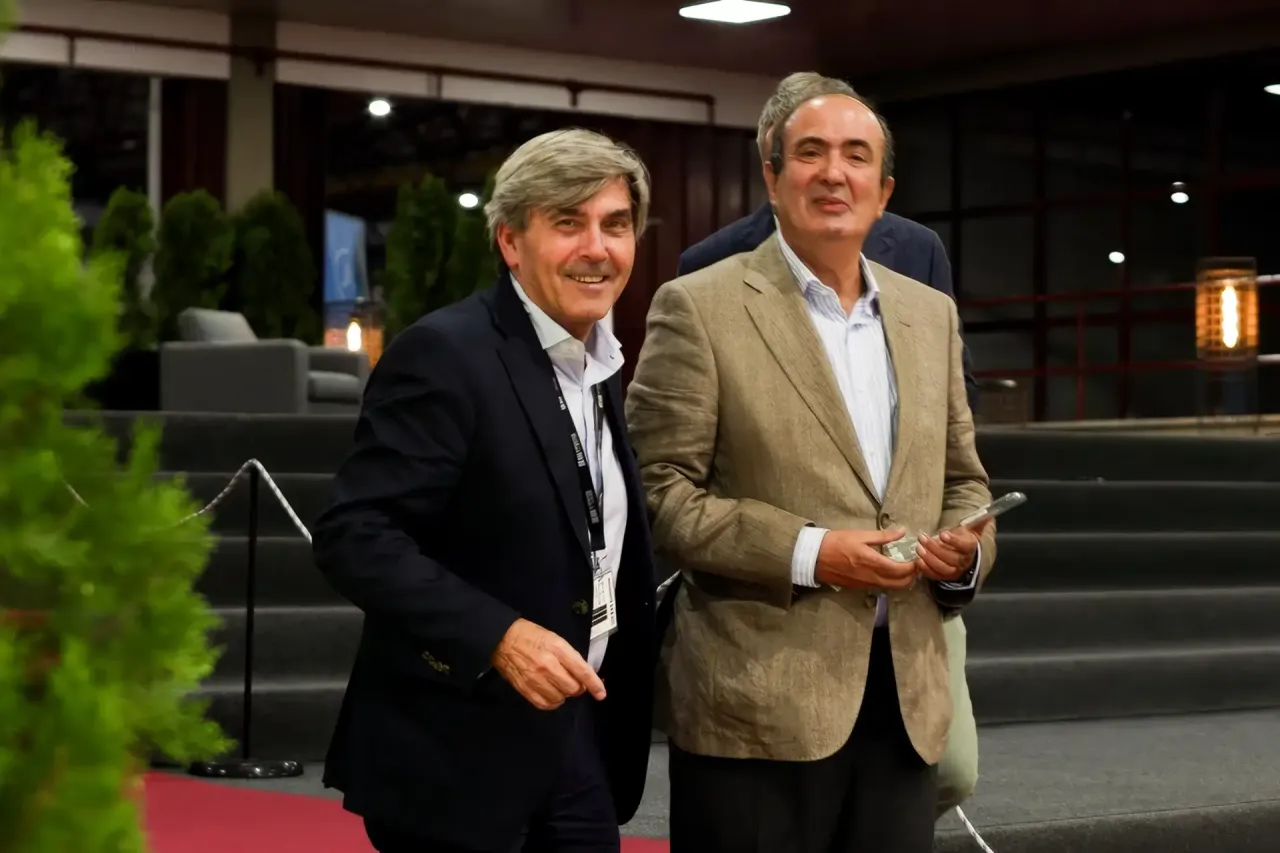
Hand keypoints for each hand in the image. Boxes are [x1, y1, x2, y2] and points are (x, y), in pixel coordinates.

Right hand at [491, 618, 605, 710]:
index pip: (581, 670)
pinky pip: (545, 704)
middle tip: (573, 682)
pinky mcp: (525, 688)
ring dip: (564, 694)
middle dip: (577, 688)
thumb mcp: (554, 638)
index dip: (594, 684)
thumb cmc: (531, 635)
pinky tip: (551, 694)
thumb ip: (569, 656)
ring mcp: (535, 678)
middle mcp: (548, 665)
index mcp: (557, 648)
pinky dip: (552, 702)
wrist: (502, 639)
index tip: (601, 694)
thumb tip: (582, 675)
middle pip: (573, 688)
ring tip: (559, 686)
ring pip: (560, 698)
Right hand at [814, 528, 917, 590]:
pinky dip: (889, 582)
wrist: (814, 557)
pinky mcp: (859, 587)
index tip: (917, 558)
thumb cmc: (836, 542)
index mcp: (871, 562)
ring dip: (901, 581)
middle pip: (899, 584)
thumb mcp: (859, 535)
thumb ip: (883, 535)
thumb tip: (902, 531)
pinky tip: (889, 572)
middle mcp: (870, 577)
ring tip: (905, 569)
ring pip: (890, 588)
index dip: (912, 567)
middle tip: (915, 566)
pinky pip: (880, 587)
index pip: (900, 570)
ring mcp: (865, 584)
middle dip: (911, 577)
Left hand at [914, 518, 988, 581]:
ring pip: (942, 567)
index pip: (964, 546)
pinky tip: (918, 561)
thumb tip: (989, 514)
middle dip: (935, 548)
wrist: (965, 558)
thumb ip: (978, 522)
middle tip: (922, 538)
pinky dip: (926, 570)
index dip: (954, 541)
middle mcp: (963, 561)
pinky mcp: (944, 577)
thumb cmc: (965, 540)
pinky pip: (935, 576)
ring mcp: (954, 571)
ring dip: (929, 558)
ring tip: (918, 548)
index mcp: (970, 548)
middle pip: (950, 557)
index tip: (942, 534)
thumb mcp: (972, 530)